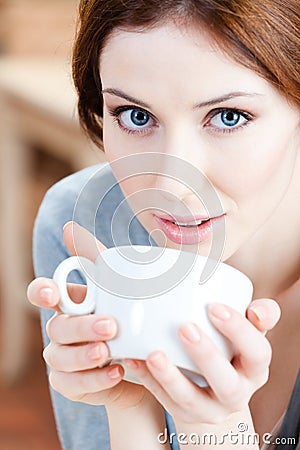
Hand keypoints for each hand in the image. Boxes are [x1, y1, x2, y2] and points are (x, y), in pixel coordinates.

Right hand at [27, 222, 147, 409]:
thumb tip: (69, 227)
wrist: (143, 362)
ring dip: (83, 355)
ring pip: (59, 358)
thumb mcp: (121, 289)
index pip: (43, 292)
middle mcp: (62, 329)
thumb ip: (98, 260)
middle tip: (110, 326)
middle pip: (57, 327)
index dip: (41, 291)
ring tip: (109, 352)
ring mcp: (63, 358)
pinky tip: (116, 372)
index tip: (52, 293)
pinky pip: (72, 385)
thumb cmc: (128, 320)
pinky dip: (94, 380)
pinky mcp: (71, 384)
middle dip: (80, 327)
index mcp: (70, 303)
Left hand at [123, 297, 280, 427]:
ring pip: (190, 399)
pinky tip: (134, 359)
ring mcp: (210, 409)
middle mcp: (237, 393)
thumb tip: (256, 308)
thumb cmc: (231, 347)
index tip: (214, 306)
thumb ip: (257, 315)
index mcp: (255, 368)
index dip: (239, 331)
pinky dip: (148, 380)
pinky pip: (164, 400)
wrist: (218, 388)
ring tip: (153, 353)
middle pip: (227, 383)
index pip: (257, 352)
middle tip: (185, 327)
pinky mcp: (185, 414)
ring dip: (170, 376)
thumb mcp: (247, 333)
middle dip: (206, 356)